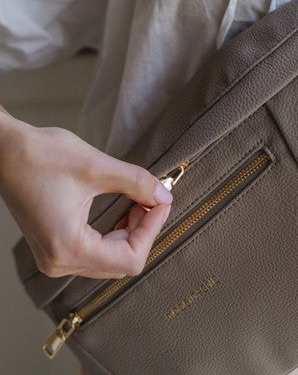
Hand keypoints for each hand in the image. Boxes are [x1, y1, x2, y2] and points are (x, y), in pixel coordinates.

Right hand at [0, 109, 172, 279]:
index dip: (152, 231)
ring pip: (108, 260)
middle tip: (153, 200)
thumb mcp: (97, 167)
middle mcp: (58, 262)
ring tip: (139, 202)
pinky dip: (112, 235)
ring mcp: (53, 257)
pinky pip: (93, 252)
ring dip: (129, 233)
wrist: (6, 151)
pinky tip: (122, 212)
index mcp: (68, 247)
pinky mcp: (53, 247)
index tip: (160, 202)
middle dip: (143, 232)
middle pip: (119, 264)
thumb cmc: (42, 156)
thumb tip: (164, 196)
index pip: (129, 260)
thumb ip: (136, 183)